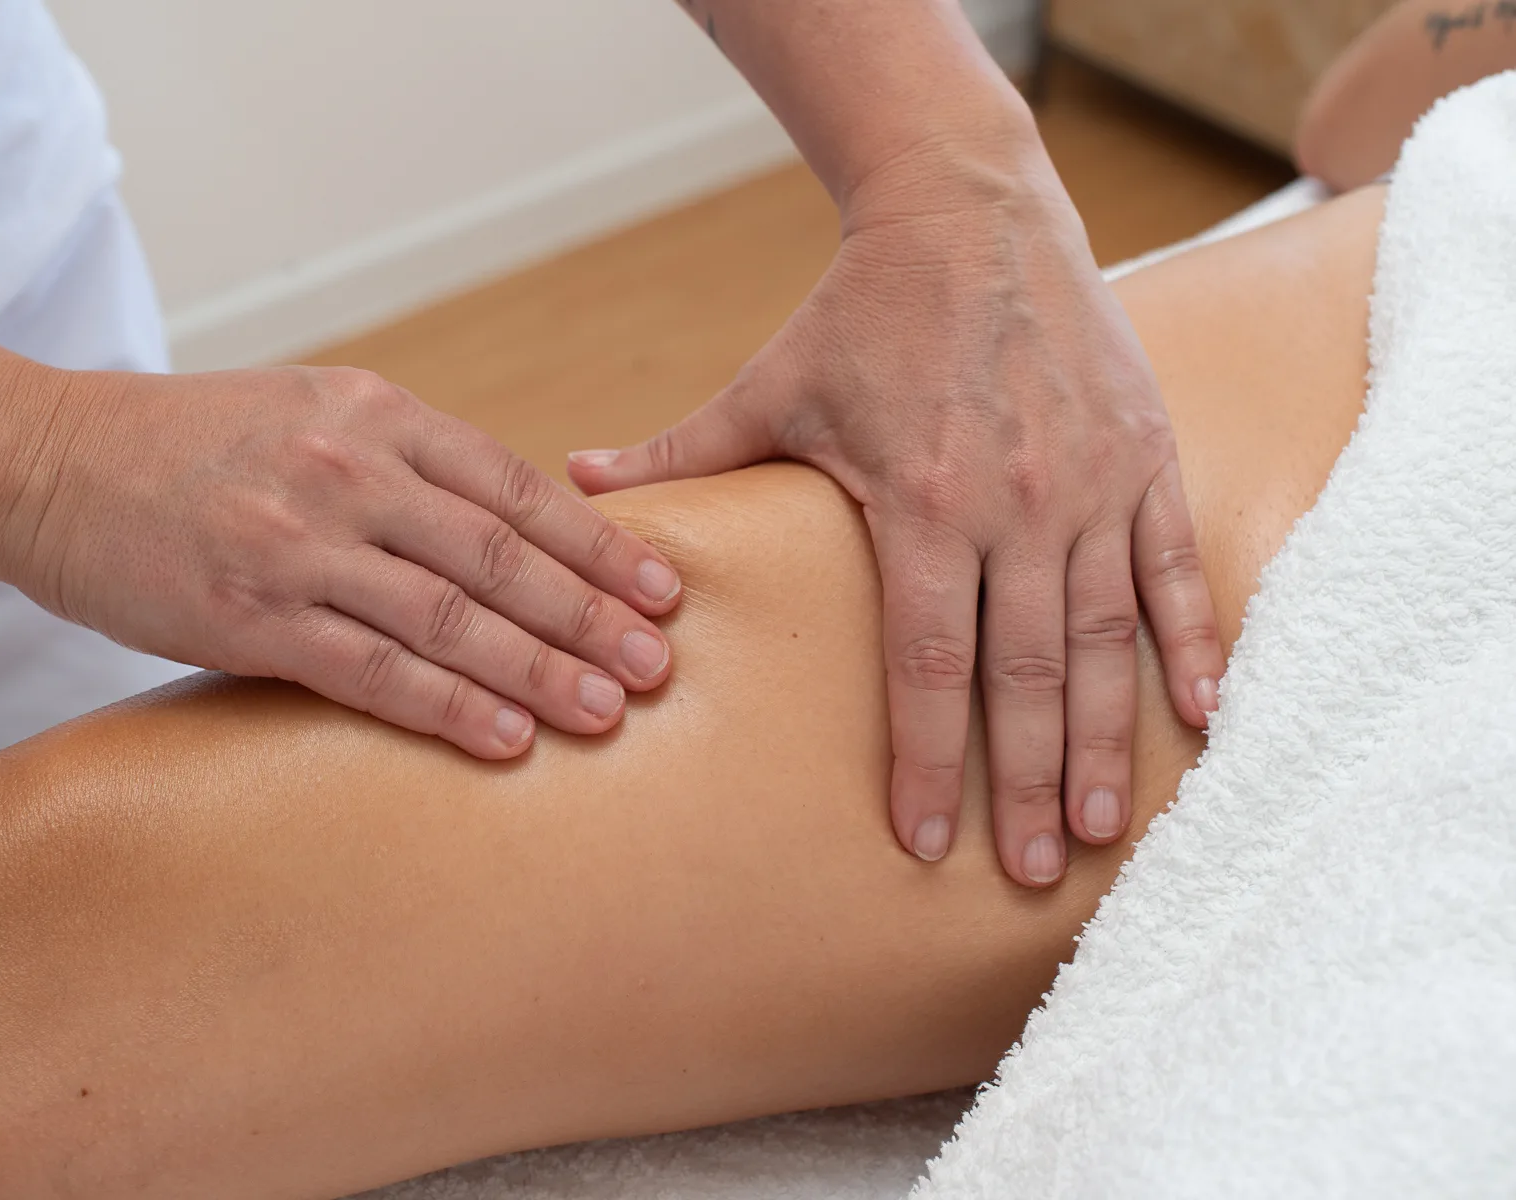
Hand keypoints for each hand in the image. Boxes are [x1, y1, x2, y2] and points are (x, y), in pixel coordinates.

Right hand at [5, 365, 682, 757]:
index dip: (598, 544)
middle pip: (499, 557)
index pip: (515, 487)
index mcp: (376, 411)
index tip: (662, 588)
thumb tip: (513, 527)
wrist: (47, 460)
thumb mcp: (312, 409)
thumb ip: (405, 458)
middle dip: (590, 616)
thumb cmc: (193, 441)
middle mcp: (348, 470)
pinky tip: (504, 739)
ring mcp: (297, 544)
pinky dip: (445, 707)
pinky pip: (368, 670)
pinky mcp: (247, 617)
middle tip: (659, 664)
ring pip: (447, 619)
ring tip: (608, 711)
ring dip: (537, 671)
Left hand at [568, 149, 1223, 887]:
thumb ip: (683, 451)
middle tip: (1031, 875)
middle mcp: (1016, 502)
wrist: (967, 208)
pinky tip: (1203, 716)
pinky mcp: (1145, 453)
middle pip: (1025, 671)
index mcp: (920, 500)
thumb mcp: (770, 384)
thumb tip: (578, 481)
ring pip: (1107, 636)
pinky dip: (1194, 641)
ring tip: (1106, 829)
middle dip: (1028, 782)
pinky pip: (1175, 566)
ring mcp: (1092, 480)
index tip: (925, 843)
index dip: (928, 759)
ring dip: (1109, 738)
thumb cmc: (859, 311)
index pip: (927, 660)